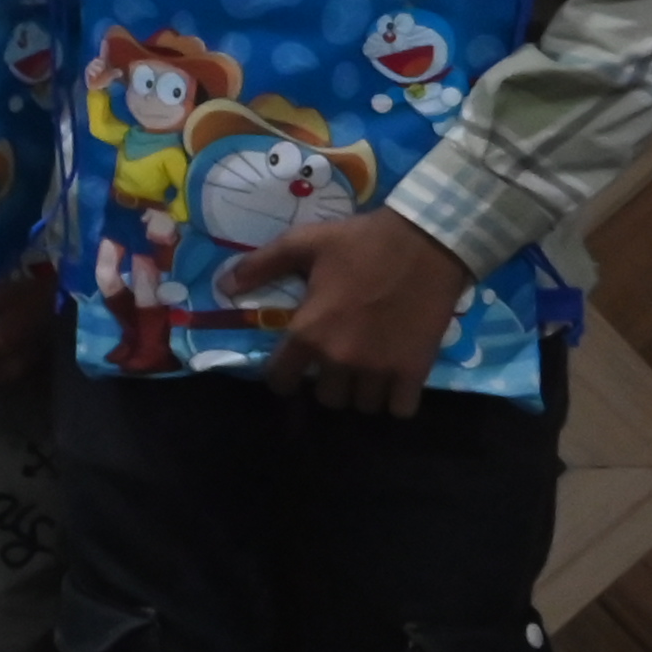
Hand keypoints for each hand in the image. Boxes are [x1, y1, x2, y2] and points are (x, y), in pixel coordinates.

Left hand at [262, 206, 475, 419]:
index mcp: (309, 332)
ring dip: (362, 394)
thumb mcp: (303, 243)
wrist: (427, 242)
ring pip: (362, 406)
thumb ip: (260, 265)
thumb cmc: (361, 242)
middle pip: (326, 399)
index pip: (280, 381)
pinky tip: (395, 382)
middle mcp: (340, 358)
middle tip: (336, 365)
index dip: (282, 378)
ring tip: (366, 373)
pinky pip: (399, 409)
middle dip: (327, 385)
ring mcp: (380, 368)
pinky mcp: (415, 370)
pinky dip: (396, 401)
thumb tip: (224, 286)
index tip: (291, 368)